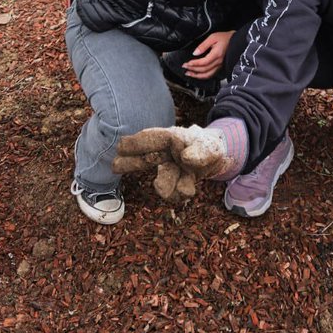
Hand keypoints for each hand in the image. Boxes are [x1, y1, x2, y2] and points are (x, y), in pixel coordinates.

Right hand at [113, 125, 233, 203]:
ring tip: (186, 189)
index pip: (153, 138)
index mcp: (173, 138)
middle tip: (115, 166)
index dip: (137, 143)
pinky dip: (181, 193)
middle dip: (131, 162)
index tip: (121, 146)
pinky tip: (188, 190)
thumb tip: (186, 157)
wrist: (218, 158)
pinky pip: (174, 192)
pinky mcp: (176, 182)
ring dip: (169, 187)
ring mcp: (170, 168)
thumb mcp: (210, 147)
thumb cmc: (210, 146)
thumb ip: (200, 152)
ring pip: (162, 181)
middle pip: (146, 158)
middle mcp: (168, 153)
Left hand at [182, 30, 234, 80]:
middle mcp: (218, 62)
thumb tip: (195, 53)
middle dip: (193, 69)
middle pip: (204, 69)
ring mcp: (220, 65)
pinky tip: (198, 75)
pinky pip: (211, 74)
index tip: (187, 63)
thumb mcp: (212, 37)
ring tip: (189, 74)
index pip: (203, 62)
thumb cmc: (224, 38)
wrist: (235, 41)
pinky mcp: (220, 67)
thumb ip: (203, 45)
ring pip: (208, 74)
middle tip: (185, 67)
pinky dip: (203, 76)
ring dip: (197, 75)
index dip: (194, 64)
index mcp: (216, 54)